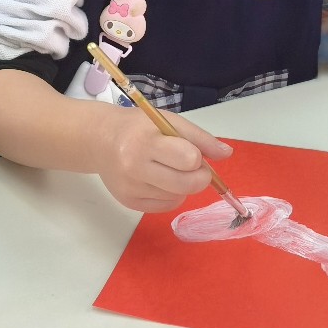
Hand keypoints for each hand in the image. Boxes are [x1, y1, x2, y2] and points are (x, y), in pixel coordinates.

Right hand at [93, 106, 232, 211]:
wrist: (101, 140)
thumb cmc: (139, 127)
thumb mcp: (169, 121)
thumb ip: (200, 138)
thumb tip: (227, 154)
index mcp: (146, 142)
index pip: (188, 159)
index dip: (197, 158)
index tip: (193, 153)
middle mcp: (135, 167)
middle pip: (186, 184)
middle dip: (199, 177)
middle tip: (195, 167)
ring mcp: (131, 187)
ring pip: (178, 197)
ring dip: (184, 186)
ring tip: (170, 169)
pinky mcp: (128, 202)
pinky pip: (166, 206)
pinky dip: (172, 195)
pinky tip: (161, 180)